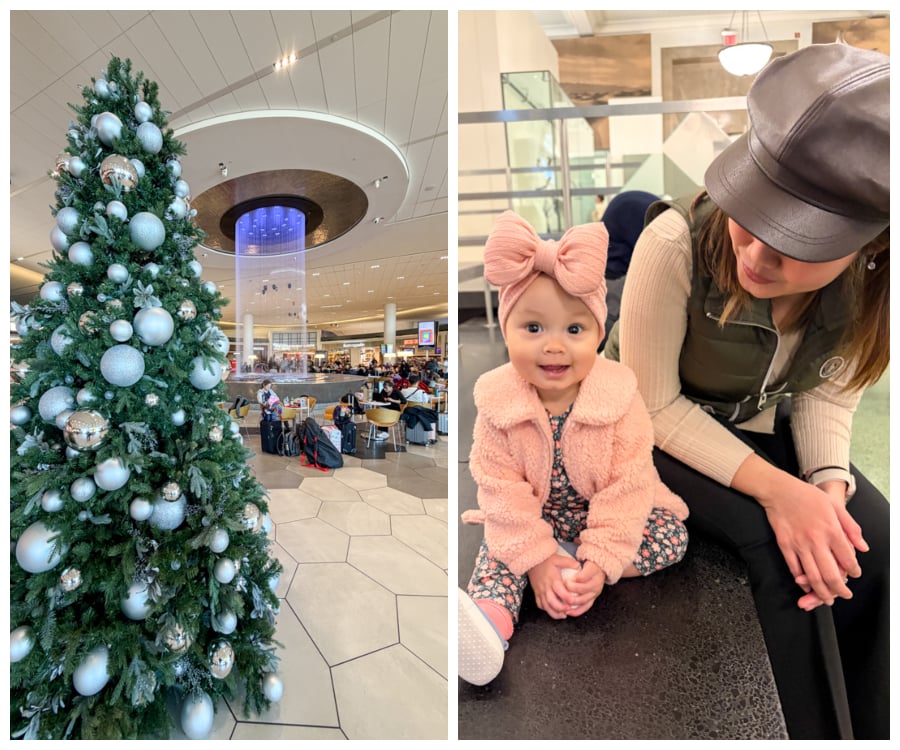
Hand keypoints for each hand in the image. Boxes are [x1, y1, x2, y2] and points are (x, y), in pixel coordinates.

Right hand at [527, 554, 580, 618]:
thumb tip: (578, 565)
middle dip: (560, 609)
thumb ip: (568, 562)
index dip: (567, 598)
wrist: (531, 560)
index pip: (560, 591)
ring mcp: (540, 591)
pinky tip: (553, 611)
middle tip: (568, 611)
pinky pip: (539, 604)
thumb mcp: (558, 559)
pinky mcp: (536, 592)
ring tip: (563, 615)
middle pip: (551, 601)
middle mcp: (545, 587)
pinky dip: (546, 609)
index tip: (572, 602)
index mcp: (552, 579)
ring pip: (545, 605)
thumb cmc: (545, 560)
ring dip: (553, 612)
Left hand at [563, 560, 605, 616]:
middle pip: (584, 589)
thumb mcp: (584, 560)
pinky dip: (577, 611)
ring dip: (573, 601)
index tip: (566, 580)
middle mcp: (597, 583)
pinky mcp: (593, 599)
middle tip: (564, 588)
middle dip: (572, 589)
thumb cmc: (589, 565)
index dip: (574, 580)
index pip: (583, 577)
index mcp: (594, 571)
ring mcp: (595, 593)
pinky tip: (569, 611)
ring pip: (584, 600)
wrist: (599, 570)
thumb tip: (573, 566)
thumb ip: (574, 562)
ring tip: (564, 601)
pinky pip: (586, 607)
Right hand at [762, 479, 866, 607]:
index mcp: (831, 530)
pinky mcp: (784, 545)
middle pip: (830, 575)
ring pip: (812, 576)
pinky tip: (805, 585)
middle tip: (843, 595)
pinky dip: (801, 581)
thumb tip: (863, 547)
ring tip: (827, 598)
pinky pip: (793, 568)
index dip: (854, 571)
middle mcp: (816, 540)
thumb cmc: (806, 495)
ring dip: (821, 592)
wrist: (778, 489)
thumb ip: (851, 527)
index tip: (854, 574)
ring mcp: (799, 544)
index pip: (848, 559)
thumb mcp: (834, 506)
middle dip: (839, 591)